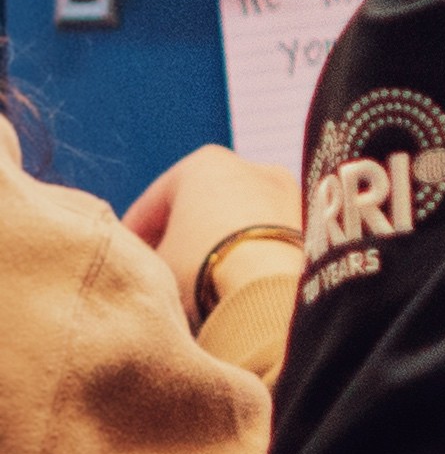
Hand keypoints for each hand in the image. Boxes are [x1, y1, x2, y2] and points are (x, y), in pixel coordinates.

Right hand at [137, 146, 302, 315]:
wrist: (271, 290)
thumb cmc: (202, 269)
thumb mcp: (154, 261)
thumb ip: (145, 252)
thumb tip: (148, 263)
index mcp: (204, 164)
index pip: (155, 203)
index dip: (133, 236)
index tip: (124, 259)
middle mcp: (252, 167)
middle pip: (200, 208)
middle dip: (178, 238)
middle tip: (158, 272)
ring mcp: (286, 192)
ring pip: (236, 222)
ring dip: (215, 245)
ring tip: (195, 283)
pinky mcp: (311, 221)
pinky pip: (265, 236)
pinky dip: (247, 253)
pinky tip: (232, 282)